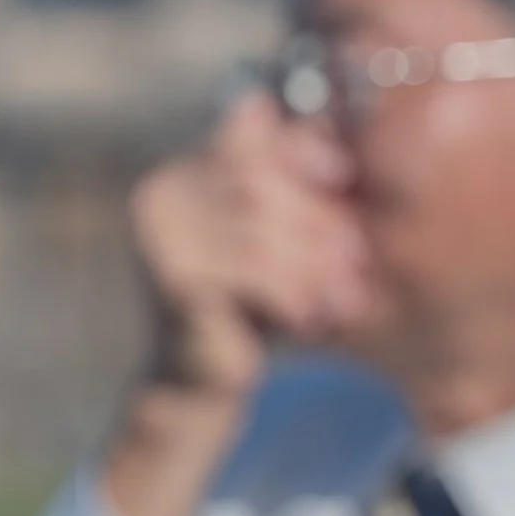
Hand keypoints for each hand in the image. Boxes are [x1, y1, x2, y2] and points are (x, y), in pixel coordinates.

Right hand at [103, 94, 373, 515]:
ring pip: (259, 229)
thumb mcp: (280, 243)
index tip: (342, 173)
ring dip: (312, 265)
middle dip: (315, 220)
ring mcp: (160, 237)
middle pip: (257, 183)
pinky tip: (309, 319)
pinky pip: (253, 272)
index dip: (296, 147)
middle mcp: (162, 196)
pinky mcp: (174, 281)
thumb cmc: (252, 305)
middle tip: (354, 256)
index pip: (243, 137)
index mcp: (185, 174)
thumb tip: (337, 133)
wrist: (204, 381)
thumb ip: (297, 191)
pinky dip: (293, 293)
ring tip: (341, 294)